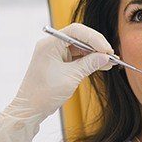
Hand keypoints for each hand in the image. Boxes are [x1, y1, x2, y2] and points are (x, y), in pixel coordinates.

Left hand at [0, 23, 113, 141]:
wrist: (30, 110)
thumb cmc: (44, 93)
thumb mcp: (71, 77)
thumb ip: (89, 64)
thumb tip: (106, 57)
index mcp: (50, 44)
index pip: (76, 32)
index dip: (94, 38)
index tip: (107, 50)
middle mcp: (53, 45)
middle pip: (80, 37)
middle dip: (97, 45)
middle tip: (111, 55)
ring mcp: (56, 53)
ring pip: (81, 47)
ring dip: (95, 54)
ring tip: (110, 61)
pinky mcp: (60, 62)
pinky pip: (78, 56)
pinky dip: (90, 60)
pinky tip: (102, 64)